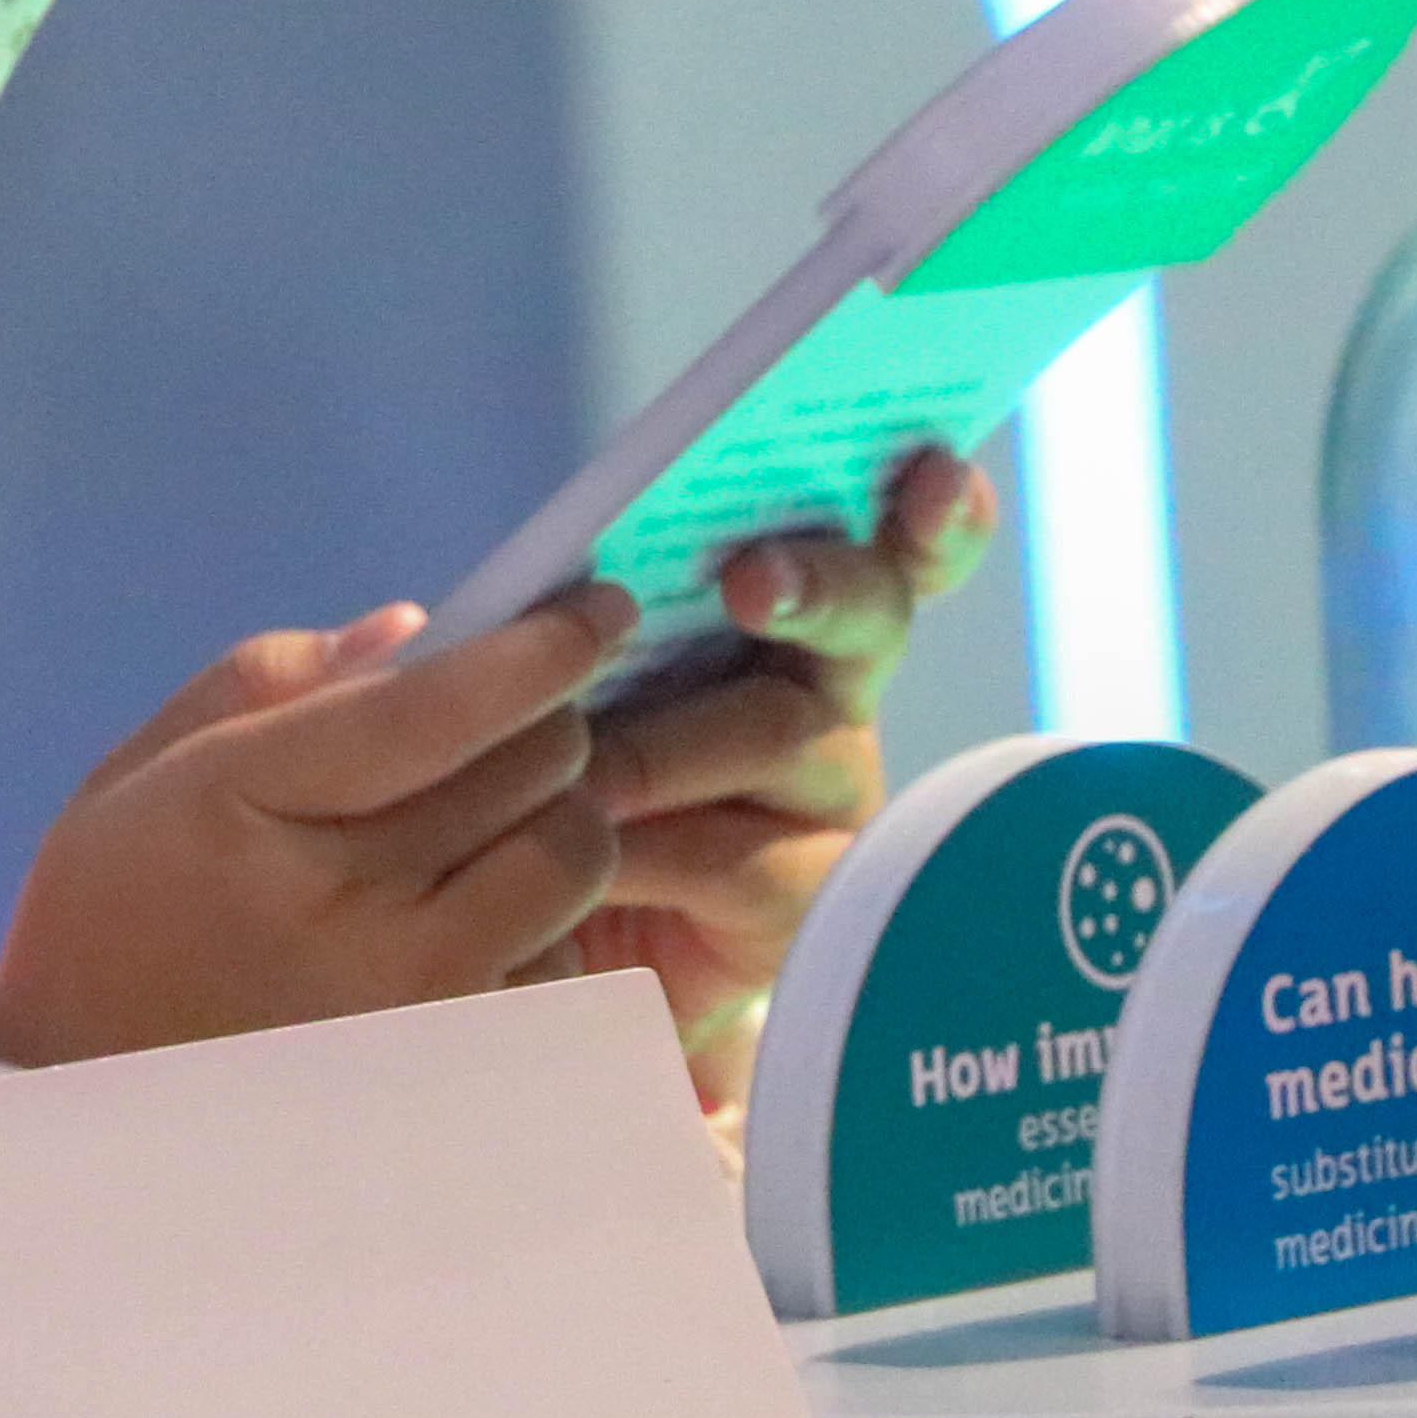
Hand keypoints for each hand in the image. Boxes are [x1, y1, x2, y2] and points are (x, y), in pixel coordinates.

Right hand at [0, 583, 645, 1070]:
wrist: (93, 1136)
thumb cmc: (116, 929)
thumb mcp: (138, 777)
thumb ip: (267, 681)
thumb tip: (418, 626)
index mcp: (243, 804)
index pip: (437, 708)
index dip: (539, 647)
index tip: (598, 608)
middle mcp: (338, 909)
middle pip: (534, 770)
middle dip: (550, 725)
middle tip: (524, 728)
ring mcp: (411, 1006)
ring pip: (574, 863)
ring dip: (560, 825)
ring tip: (492, 840)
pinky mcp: (459, 1078)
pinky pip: (564, 966)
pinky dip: (545, 933)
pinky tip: (475, 942)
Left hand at [528, 448, 999, 1098]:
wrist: (560, 947)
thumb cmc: (555, 782)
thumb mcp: (551, 689)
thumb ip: (553, 627)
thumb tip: (481, 597)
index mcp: (784, 611)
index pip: (884, 541)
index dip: (931, 513)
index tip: (935, 470)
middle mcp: (831, 690)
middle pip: (866, 611)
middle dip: (816, 584)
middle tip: (753, 584)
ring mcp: (835, 794)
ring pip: (776, 733)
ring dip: (664, 747)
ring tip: (579, 773)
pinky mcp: (810, 896)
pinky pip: (735, 858)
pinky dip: (644, 853)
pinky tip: (584, 860)